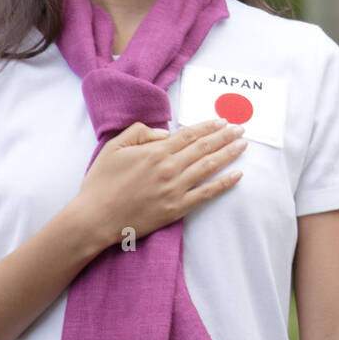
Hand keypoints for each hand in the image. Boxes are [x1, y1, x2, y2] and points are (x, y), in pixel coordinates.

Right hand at [72, 118, 246, 251]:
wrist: (95, 218)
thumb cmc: (101, 182)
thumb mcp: (114, 147)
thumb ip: (140, 132)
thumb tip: (167, 133)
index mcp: (155, 151)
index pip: (189, 134)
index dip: (208, 126)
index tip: (223, 121)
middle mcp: (169, 168)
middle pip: (204, 148)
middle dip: (225, 136)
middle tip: (241, 129)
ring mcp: (175, 189)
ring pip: (209, 167)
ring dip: (229, 154)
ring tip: (243, 145)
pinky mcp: (177, 208)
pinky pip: (206, 193)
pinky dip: (224, 183)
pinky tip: (238, 175)